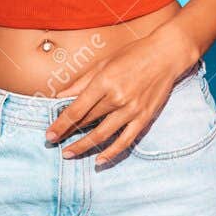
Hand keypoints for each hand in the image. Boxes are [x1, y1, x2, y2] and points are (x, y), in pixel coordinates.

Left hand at [45, 22, 198, 163]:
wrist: (166, 54)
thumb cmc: (134, 54)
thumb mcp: (104, 62)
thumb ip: (81, 82)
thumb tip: (59, 96)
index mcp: (104, 81)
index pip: (76, 109)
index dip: (60, 124)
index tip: (49, 134)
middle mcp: (117, 97)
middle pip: (87, 122)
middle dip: (67, 134)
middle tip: (53, 144)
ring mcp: (132, 109)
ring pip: (103, 134)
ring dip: (83, 146)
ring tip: (69, 153)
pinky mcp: (145, 117)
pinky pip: (126, 140)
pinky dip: (112, 152)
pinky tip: (99, 160)